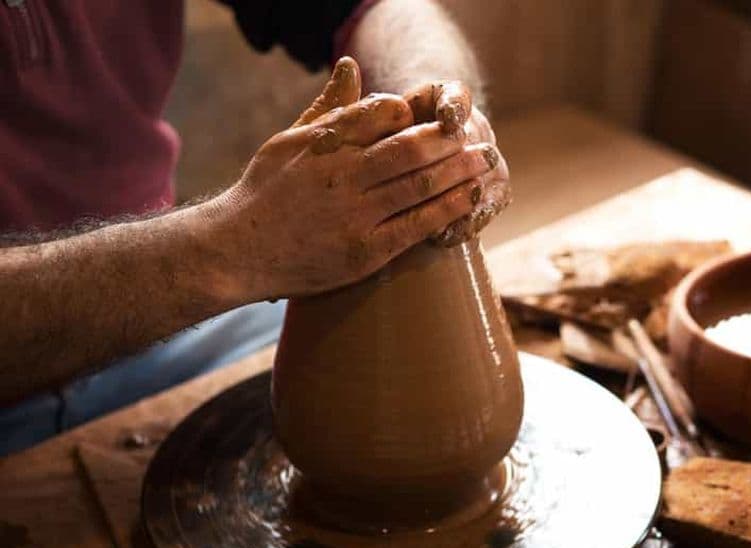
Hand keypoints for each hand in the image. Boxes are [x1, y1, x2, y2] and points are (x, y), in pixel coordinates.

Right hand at [205, 59, 495, 298]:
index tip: (438, 111)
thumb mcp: (287, 141)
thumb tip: (352, 64)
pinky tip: (470, 197)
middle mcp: (341, 174)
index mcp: (324, 142)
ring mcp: (354, 214)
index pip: (383, 112)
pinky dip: (448, 209)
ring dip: (459, 170)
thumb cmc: (264, 192)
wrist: (236, 251)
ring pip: (420, 184)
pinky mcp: (364, 251)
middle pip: (411, 147)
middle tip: (476, 133)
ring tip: (484, 161)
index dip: (417, 110)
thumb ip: (327, 107)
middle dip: (450, 139)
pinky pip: (416, 225)